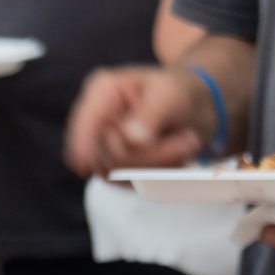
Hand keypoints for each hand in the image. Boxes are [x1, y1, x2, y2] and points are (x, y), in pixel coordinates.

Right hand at [64, 65, 213, 177]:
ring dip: (157, 165)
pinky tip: (173, 155)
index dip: (81, 145)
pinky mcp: (117, 167)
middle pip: (104, 156)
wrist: (194, 106)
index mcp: (103, 92)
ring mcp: (104, 146)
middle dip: (150, 155)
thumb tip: (130, 140)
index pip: (83, 123)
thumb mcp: (170, 95)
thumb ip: (150, 114)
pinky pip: (130, 183)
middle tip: (188, 140)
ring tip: (184, 143)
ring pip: (117, 174)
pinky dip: (156, 174)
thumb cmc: (179, 92)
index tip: (84, 165)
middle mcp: (98, 120)